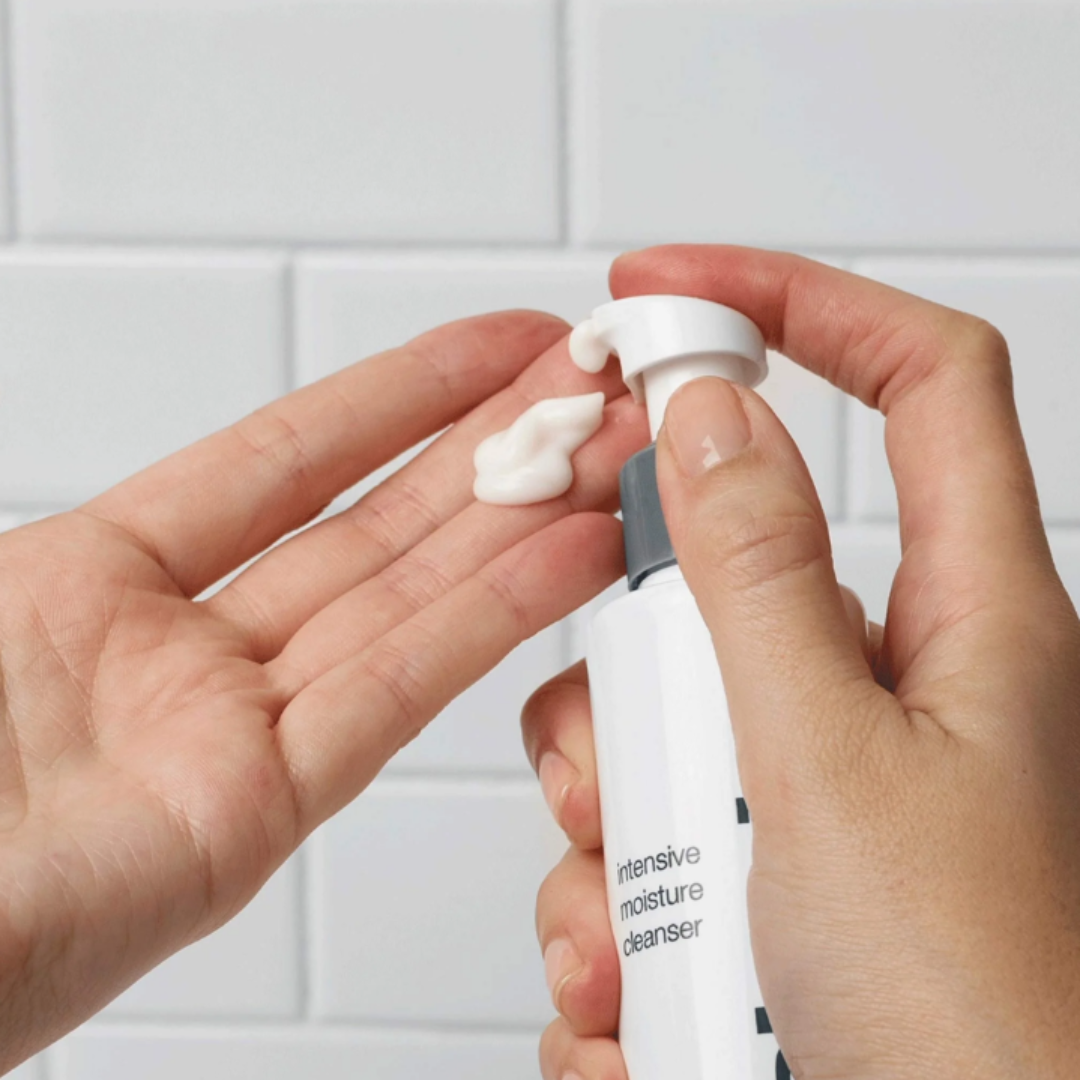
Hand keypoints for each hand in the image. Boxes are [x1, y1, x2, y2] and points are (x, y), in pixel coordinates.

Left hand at [0, 310, 647, 1070]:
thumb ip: (103, 538)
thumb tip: (240, 468)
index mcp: (91, 584)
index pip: (285, 459)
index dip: (399, 394)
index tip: (493, 346)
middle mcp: (181, 658)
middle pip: (372, 527)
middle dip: (493, 447)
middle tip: (588, 386)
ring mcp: (226, 736)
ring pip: (404, 604)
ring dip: (520, 524)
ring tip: (609, 455)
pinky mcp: (252, 818)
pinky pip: (391, 696)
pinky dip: (489, 623)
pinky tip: (567, 557)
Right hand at [526, 246, 1079, 1079]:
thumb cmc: (988, 1021)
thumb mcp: (832, 768)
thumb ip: (758, 576)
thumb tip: (708, 416)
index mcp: (969, 623)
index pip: (919, 380)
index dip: (800, 300)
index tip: (662, 292)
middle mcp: (897, 690)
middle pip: (724, 587)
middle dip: (631, 678)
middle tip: (622, 770)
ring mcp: (827, 785)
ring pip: (666, 730)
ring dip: (610, 836)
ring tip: (633, 945)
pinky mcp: (776, 871)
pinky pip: (657, 847)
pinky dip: (620, 925)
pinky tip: (639, 1008)